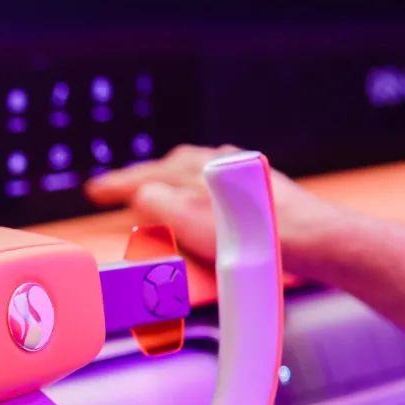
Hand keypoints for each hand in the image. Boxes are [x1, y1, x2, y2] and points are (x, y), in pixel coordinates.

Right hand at [84, 144, 340, 275]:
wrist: (311, 240)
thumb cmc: (252, 234)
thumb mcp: (186, 220)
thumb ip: (155, 202)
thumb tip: (140, 196)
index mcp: (192, 168)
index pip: (142, 175)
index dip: (115, 185)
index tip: (94, 190)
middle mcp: (215, 164)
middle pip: (167, 168)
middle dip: (143, 179)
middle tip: (122, 191)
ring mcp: (239, 174)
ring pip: (194, 174)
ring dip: (172, 185)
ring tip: (159, 198)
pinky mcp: (258, 191)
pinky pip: (216, 185)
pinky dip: (200, 194)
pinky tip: (205, 206)